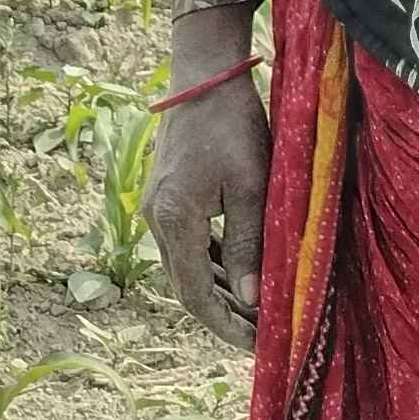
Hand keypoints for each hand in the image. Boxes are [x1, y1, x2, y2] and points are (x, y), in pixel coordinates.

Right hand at [142, 2, 271, 347]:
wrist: (204, 72)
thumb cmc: (234, 123)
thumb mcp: (252, 186)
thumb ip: (250, 245)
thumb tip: (254, 302)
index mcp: (175, 220)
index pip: (197, 295)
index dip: (226, 326)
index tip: (258, 347)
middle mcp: (157, 217)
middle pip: (187, 285)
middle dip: (223, 315)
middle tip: (262, 336)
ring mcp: (157, 204)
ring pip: (185, 265)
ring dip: (218, 290)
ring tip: (255, 311)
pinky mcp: (166, 192)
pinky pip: (187, 241)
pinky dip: (211, 262)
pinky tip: (236, 271)